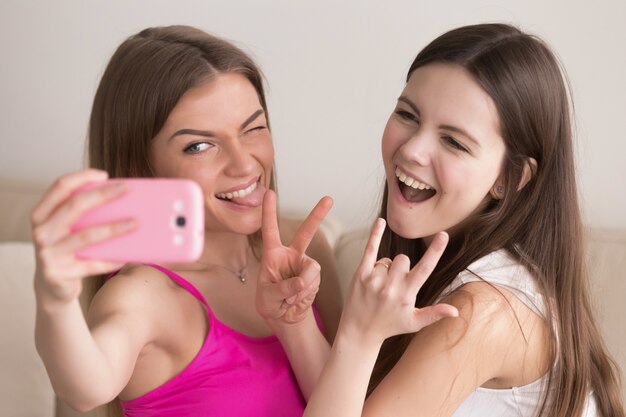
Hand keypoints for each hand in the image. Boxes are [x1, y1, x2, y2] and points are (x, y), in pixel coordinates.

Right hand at [31, 169, 135, 305]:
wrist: (52, 285)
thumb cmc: (66, 248)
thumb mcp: (66, 228)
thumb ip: (81, 213)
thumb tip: (119, 195)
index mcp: (41, 214)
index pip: (59, 187)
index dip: (81, 177)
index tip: (104, 174)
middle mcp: (42, 232)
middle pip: (75, 206)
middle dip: (103, 195)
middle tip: (126, 189)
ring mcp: (49, 254)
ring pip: (87, 236)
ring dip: (114, 228)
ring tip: (136, 223)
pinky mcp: (61, 273)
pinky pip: (93, 264)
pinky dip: (113, 259)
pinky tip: (129, 255)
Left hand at [256, 190, 332, 325]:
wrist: (285, 316)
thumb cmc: (269, 304)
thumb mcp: (268, 298)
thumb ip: (283, 289)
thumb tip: (301, 282)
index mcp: (272, 255)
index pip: (270, 230)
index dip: (269, 211)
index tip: (270, 193)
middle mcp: (291, 255)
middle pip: (306, 233)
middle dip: (318, 215)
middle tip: (328, 199)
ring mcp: (304, 265)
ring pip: (312, 269)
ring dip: (302, 286)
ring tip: (290, 299)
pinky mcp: (314, 276)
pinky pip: (315, 281)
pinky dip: (307, 293)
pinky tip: (298, 299)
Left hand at [339, 218, 458, 344]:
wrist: (359, 332)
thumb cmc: (390, 326)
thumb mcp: (414, 323)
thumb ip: (435, 313)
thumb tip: (457, 311)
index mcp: (407, 295)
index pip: (425, 268)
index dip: (435, 251)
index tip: (443, 234)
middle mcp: (391, 286)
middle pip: (403, 259)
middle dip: (402, 267)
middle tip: (395, 283)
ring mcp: (374, 279)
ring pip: (388, 259)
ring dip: (387, 268)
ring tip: (382, 285)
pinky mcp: (360, 274)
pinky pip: (370, 250)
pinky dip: (375, 235)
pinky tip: (380, 222)